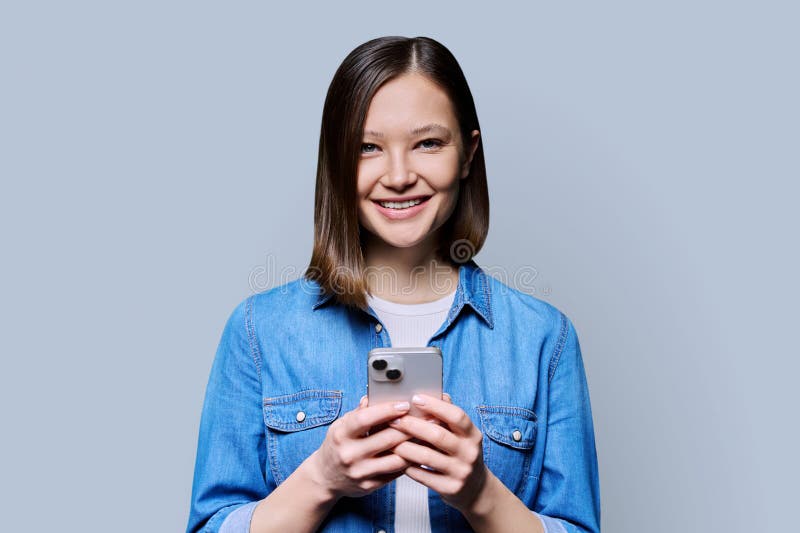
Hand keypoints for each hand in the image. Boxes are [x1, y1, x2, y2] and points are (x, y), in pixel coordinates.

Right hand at [305, 395, 414, 499]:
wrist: (325, 477)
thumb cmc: (337, 445)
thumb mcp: (341, 426)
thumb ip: (358, 412)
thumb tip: (373, 396)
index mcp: (341, 434)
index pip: (365, 419)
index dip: (387, 410)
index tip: (404, 405)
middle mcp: (349, 454)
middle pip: (386, 439)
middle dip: (408, 427)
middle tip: (425, 418)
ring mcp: (360, 472)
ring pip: (395, 459)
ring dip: (413, 446)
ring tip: (425, 435)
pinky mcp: (369, 485)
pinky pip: (395, 473)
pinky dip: (408, 461)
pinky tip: (417, 451)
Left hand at [388, 392, 488, 511]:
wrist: (475, 489)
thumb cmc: (461, 454)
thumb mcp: (463, 435)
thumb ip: (448, 415)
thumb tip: (434, 392)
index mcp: (473, 434)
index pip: (457, 416)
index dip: (435, 406)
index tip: (415, 398)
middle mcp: (469, 452)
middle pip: (438, 435)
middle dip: (413, 426)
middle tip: (394, 420)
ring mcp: (460, 472)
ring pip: (427, 457)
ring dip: (405, 448)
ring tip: (390, 441)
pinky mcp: (450, 488)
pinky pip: (423, 476)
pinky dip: (408, 467)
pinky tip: (398, 460)